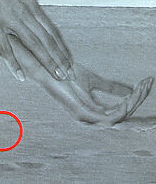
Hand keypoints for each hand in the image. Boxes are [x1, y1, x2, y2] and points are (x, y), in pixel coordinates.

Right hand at [0, 0, 72, 82]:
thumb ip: (24, 5)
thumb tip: (32, 16)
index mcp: (30, 5)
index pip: (52, 30)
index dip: (62, 47)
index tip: (69, 61)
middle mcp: (25, 12)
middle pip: (47, 40)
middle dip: (59, 59)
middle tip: (68, 75)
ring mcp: (10, 18)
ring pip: (33, 44)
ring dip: (46, 62)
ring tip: (56, 76)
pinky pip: (5, 47)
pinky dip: (14, 63)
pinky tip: (20, 76)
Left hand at [18, 47, 154, 127]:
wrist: (45, 66)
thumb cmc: (64, 73)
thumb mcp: (93, 79)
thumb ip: (111, 87)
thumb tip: (130, 89)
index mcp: (95, 113)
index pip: (122, 118)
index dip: (138, 112)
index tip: (153, 105)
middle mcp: (92, 119)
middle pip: (124, 124)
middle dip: (142, 122)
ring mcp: (87, 118)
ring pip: (120, 117)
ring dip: (135, 102)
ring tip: (144, 87)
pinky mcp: (82, 113)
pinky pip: (110, 114)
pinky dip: (123, 104)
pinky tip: (132, 94)